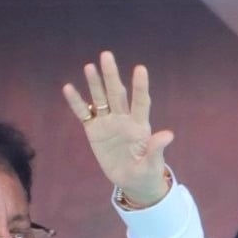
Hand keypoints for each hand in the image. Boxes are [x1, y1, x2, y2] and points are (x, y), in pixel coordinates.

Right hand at [63, 51, 174, 206]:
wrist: (131, 181)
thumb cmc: (146, 172)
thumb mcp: (152, 164)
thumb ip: (157, 149)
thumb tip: (169, 135)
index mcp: (140, 126)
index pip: (141, 102)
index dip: (140, 86)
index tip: (140, 68)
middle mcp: (123, 119)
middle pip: (117, 94)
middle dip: (112, 76)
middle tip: (106, 55)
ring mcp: (108, 123)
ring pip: (100, 99)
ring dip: (95, 84)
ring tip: (89, 67)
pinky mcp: (94, 130)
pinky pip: (83, 114)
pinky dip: (76, 102)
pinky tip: (68, 88)